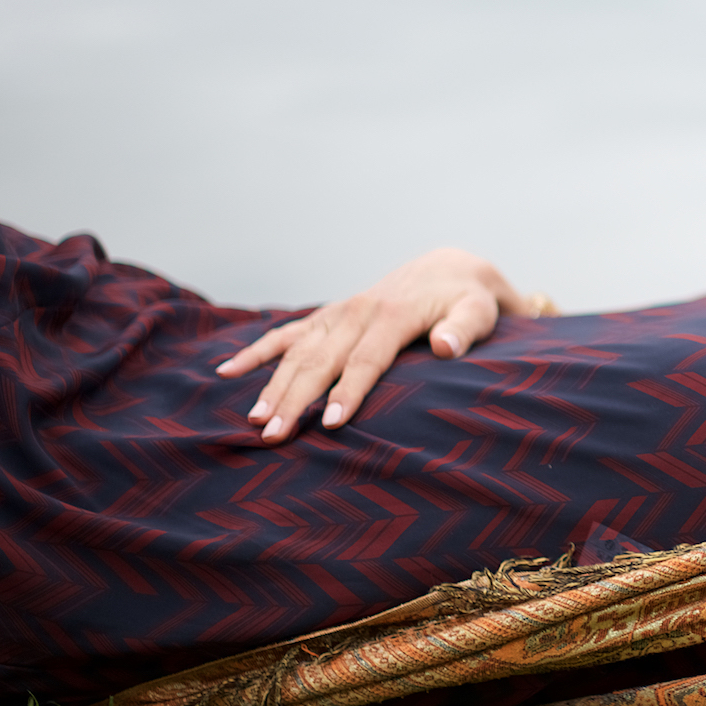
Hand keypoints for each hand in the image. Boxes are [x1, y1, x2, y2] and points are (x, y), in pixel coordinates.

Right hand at [214, 248, 537, 441]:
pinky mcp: (327, 316)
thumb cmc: (467, 301)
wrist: (448, 270)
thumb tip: (444, 346)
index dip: (349, 391)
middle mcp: (358, 311)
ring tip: (254, 420)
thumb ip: (464, 329)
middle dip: (297, 399)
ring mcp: (338, 313)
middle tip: (274, 435)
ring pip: (298, 351)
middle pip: (322, 360)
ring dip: (273, 384)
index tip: (331, 424)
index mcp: (393, 314)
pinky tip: (226, 371)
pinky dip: (256, 351)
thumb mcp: (479, 311)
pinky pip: (286, 333)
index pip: (367, 359)